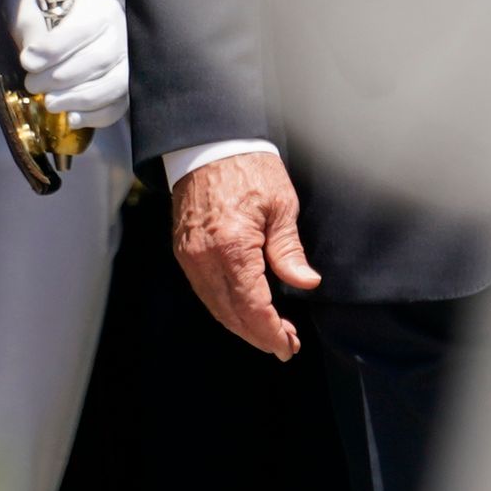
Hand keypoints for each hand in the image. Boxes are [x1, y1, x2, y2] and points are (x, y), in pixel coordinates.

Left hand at [3, 0, 129, 131]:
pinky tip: (71, 118)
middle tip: (33, 85)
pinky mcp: (126, 85)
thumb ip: (29, 23)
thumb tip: (33, 58)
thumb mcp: (28, 5)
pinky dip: (96, 116)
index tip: (27, 63)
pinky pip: (119, 105)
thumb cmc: (43, 11)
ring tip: (50, 103)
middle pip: (98, 60)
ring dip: (78, 98)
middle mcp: (120, 32)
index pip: (79, 30)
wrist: (59, 21)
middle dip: (59, 78)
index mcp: (98, 8)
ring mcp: (127, 60)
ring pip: (114, 84)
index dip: (52, 51)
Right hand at [172, 149, 318, 361]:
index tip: (288, 346)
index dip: (271, 332)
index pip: (252, 306)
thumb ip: (289, 251)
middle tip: (284, 345)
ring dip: (241, 325)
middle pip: (231, 314)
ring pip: (215, 307)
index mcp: (232, 246)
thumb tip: (306, 283)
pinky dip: (225, 307)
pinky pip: (204, 291)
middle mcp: (205, 257)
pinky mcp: (184, 251)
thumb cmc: (250, 168)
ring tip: (269, 333)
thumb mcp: (281, 206)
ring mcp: (190, 256)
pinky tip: (244, 311)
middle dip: (258, 335)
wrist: (211, 143)